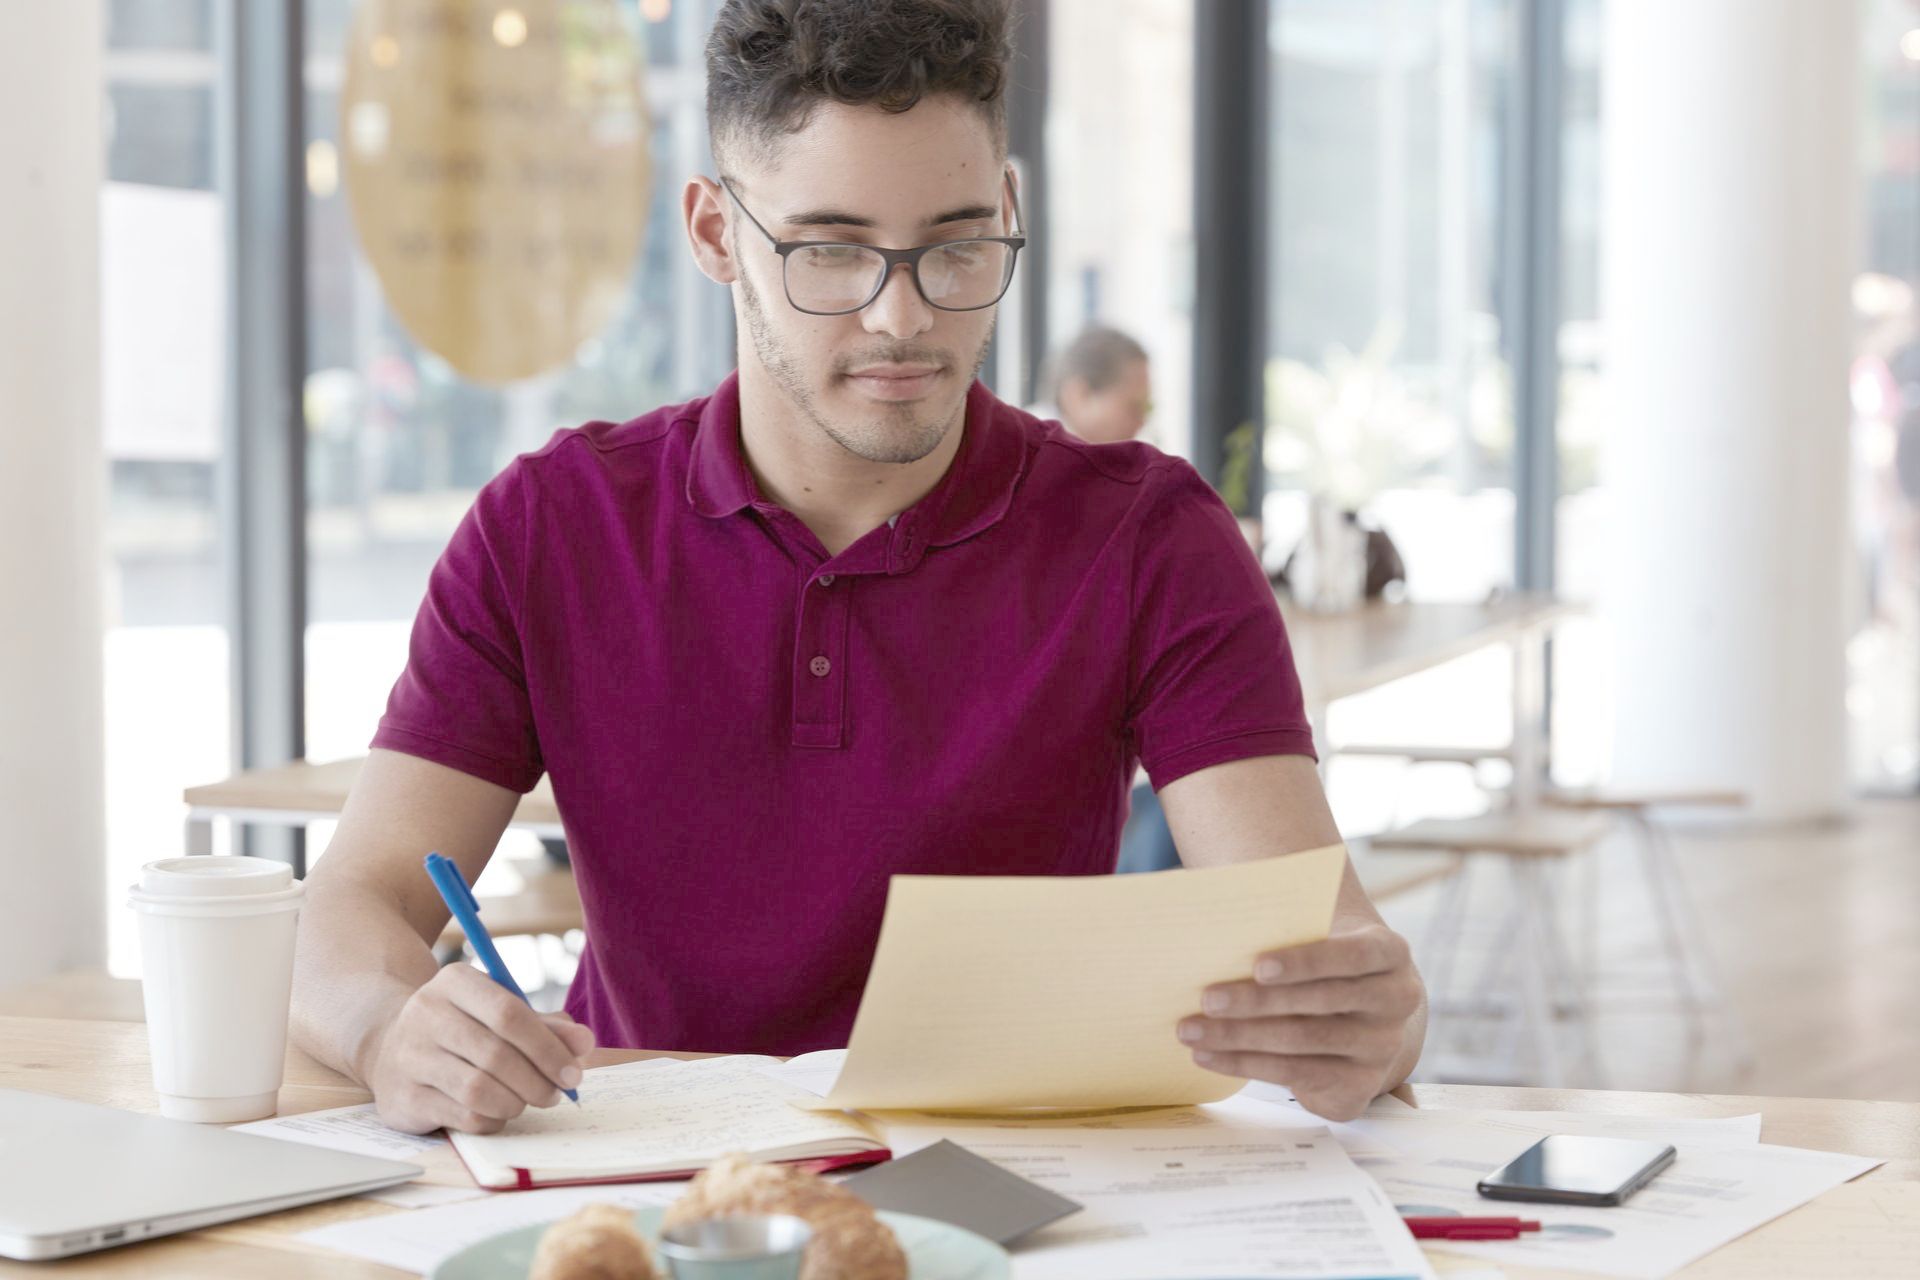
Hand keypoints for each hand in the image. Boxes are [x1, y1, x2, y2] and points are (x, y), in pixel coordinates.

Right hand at [362, 964, 595, 1133]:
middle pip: (497, 1054)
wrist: (388, 1048)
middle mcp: (425, 1013)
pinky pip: (463, 1116)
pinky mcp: (403, 1097)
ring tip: (525, 1101)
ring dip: (516, 1102)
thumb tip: (584, 1043)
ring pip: (479, 1089)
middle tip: (556, 1094)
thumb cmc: (461, 1030)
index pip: (509, 1014)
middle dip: (537, 1080)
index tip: (574, 1073)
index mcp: (454, 982)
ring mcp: (409, 1056)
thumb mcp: (499, 1015)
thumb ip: (544, 1027)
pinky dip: (492, 1119)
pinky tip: (497, 1112)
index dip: (548, 1048)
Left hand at [1177, 922, 1423, 1120]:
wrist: (1362, 1014)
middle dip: (1256, 1002)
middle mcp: (1396, 1001)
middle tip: (1206, 999)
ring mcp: (1381, 1048)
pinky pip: (1294, 1075)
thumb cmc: (1324, 962)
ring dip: (1239, 1036)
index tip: (1257, 965)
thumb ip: (1287, 923)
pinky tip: (1207, 1054)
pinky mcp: (1359, 1086)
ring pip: (1302, 1041)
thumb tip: (1217, 911)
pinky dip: (1244, 1064)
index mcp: (1390, 953)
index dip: (1306, 961)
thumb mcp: (1322, 936)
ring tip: (1190, 1030)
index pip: (1353, 955)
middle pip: (1320, 1002)